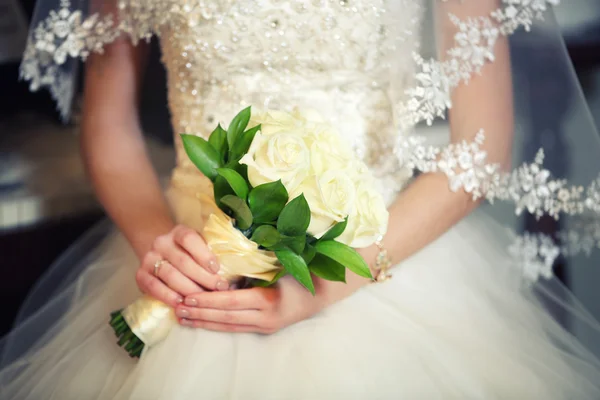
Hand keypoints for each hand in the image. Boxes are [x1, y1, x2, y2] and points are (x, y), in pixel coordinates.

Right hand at [135, 225, 229, 307]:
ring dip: (189, 289)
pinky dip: (167, 296)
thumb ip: (215, 251)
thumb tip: (239, 268)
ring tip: (204, 300)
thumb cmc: (189, 252)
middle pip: (183, 261)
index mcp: (179, 232)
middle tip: (219, 289)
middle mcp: (162, 243)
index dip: (204, 254)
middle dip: (203, 277)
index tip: (218, 269)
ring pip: (169, 275)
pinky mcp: (140, 275)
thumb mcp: (200, 244)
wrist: (160, 251)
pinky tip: (181, 303)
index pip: (189, 239)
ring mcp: (149, 258)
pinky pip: (153, 287)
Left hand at [175, 276, 324, 333]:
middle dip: (200, 313)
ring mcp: (266, 325)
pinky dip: (217, 324)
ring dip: (204, 322)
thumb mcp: (281, 263)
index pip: (231, 301)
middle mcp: (266, 317)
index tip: (187, 296)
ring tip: (182, 318)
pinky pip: (236, 327)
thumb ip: (256, 263)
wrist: (325, 292)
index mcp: (269, 299)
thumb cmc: (303, 271)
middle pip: (226, 317)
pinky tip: (202, 321)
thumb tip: (227, 254)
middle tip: (177, 308)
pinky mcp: (265, 328)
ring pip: (229, 326)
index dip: (208, 300)